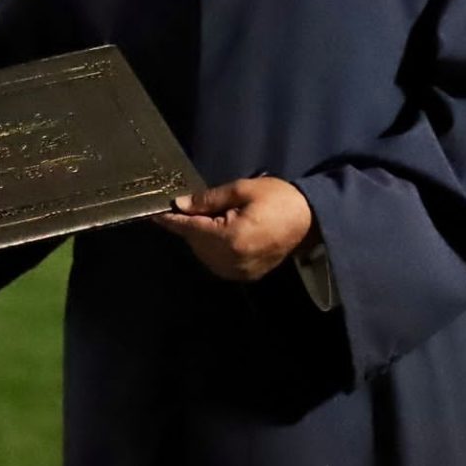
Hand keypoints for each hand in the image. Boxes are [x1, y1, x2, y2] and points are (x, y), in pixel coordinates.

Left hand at [153, 177, 314, 282]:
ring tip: (214, 217)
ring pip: (204, 254)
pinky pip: (217, 262)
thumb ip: (209, 199)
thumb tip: (181, 204)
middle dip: (189, 224)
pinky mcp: (246, 275)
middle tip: (194, 205)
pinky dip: (212, 247)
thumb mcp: (243, 190)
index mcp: (230, 238)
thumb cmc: (278, 199)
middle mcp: (232, 261)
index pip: (190, 228)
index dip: (171, 220)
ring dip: (200, 237)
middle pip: (195, 242)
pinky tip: (220, 232)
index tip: (153, 214)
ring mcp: (239, 272)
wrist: (311, 220)